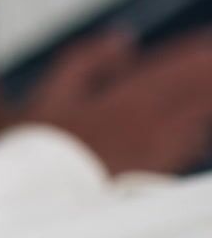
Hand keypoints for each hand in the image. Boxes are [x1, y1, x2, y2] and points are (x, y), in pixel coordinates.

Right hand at [23, 31, 211, 174]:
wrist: (42, 197)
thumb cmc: (43, 142)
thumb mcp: (54, 90)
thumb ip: (89, 59)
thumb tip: (122, 41)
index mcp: (127, 98)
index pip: (175, 69)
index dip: (196, 54)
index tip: (209, 41)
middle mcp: (152, 124)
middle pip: (197, 94)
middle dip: (209, 75)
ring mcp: (158, 151)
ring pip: (197, 121)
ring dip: (207, 102)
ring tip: (210, 86)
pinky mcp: (157, 172)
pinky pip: (186, 147)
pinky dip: (195, 132)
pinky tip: (197, 130)